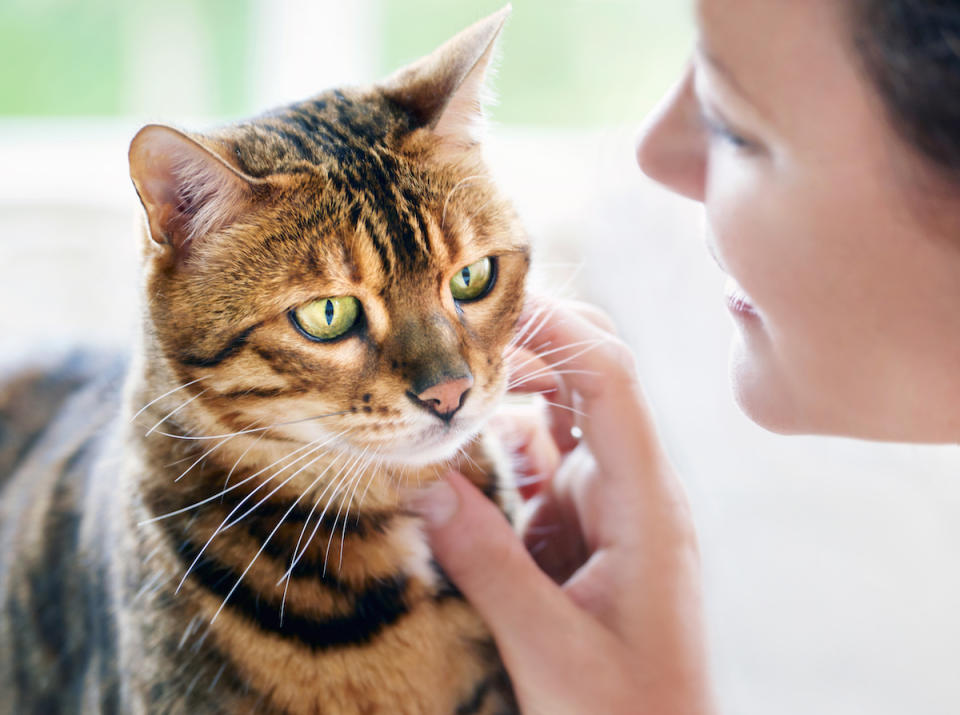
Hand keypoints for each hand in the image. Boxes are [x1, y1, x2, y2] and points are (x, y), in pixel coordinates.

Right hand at [409, 298, 714, 714]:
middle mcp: (629, 488)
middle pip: (589, 377)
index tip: (482, 301)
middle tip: (448, 329)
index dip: (552, 328)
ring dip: (500, 394)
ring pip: (554, 416)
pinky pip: (533, 465)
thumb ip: (488, 564)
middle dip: (526, 343)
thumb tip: (422, 482)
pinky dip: (490, 448)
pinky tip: (447, 447)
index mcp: (646, 504)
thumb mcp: (550, 648)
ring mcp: (602, 505)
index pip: (609, 380)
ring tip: (436, 379)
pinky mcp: (575, 527)